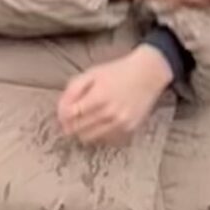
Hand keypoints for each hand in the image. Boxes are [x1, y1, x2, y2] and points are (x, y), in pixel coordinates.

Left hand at [58, 47, 174, 145]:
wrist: (149, 73)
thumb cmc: (118, 71)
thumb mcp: (91, 73)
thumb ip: (72, 90)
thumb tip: (60, 111)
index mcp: (98, 97)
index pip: (68, 116)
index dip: (62, 115)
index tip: (65, 111)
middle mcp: (109, 113)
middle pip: (75, 129)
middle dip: (70, 123)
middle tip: (75, 115)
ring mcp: (120, 123)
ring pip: (88, 138)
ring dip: (83, 130)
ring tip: (87, 119)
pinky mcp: (129, 128)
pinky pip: (104, 139)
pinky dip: (99, 133)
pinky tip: (103, 121)